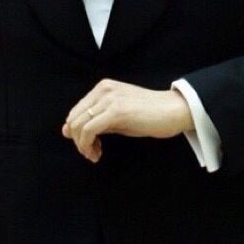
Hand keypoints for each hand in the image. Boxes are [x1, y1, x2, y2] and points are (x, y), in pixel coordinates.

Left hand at [63, 81, 192, 161]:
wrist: (174, 111)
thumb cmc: (150, 115)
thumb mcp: (119, 116)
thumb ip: (97, 121)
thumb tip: (69, 131)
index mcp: (103, 88)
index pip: (76, 112)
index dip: (75, 132)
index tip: (86, 146)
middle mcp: (103, 90)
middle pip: (74, 119)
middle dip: (77, 141)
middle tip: (90, 154)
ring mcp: (109, 99)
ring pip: (79, 125)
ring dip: (82, 145)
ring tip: (94, 155)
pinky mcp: (115, 111)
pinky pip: (89, 130)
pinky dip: (88, 145)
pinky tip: (97, 153)